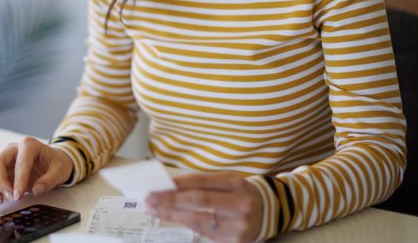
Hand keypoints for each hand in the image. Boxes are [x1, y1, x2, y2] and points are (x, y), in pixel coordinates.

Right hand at [0, 136, 73, 209]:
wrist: (52, 162)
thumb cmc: (55, 163)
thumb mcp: (60, 171)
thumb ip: (49, 180)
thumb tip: (37, 190)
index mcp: (28, 144)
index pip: (21, 162)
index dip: (19, 180)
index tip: (18, 195)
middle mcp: (13, 149)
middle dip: (1, 182)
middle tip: (9, 198)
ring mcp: (5, 158)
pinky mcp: (1, 169)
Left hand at [145, 171, 262, 242]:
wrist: (267, 212)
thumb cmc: (239, 192)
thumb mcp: (227, 180)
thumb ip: (202, 182)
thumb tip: (169, 186)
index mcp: (236, 183)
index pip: (202, 181)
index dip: (178, 184)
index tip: (158, 185)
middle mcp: (239, 204)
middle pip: (199, 201)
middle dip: (171, 200)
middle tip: (150, 198)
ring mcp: (238, 225)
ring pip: (198, 219)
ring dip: (172, 214)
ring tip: (154, 209)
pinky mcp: (234, 241)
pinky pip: (203, 232)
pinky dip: (185, 223)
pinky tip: (171, 217)